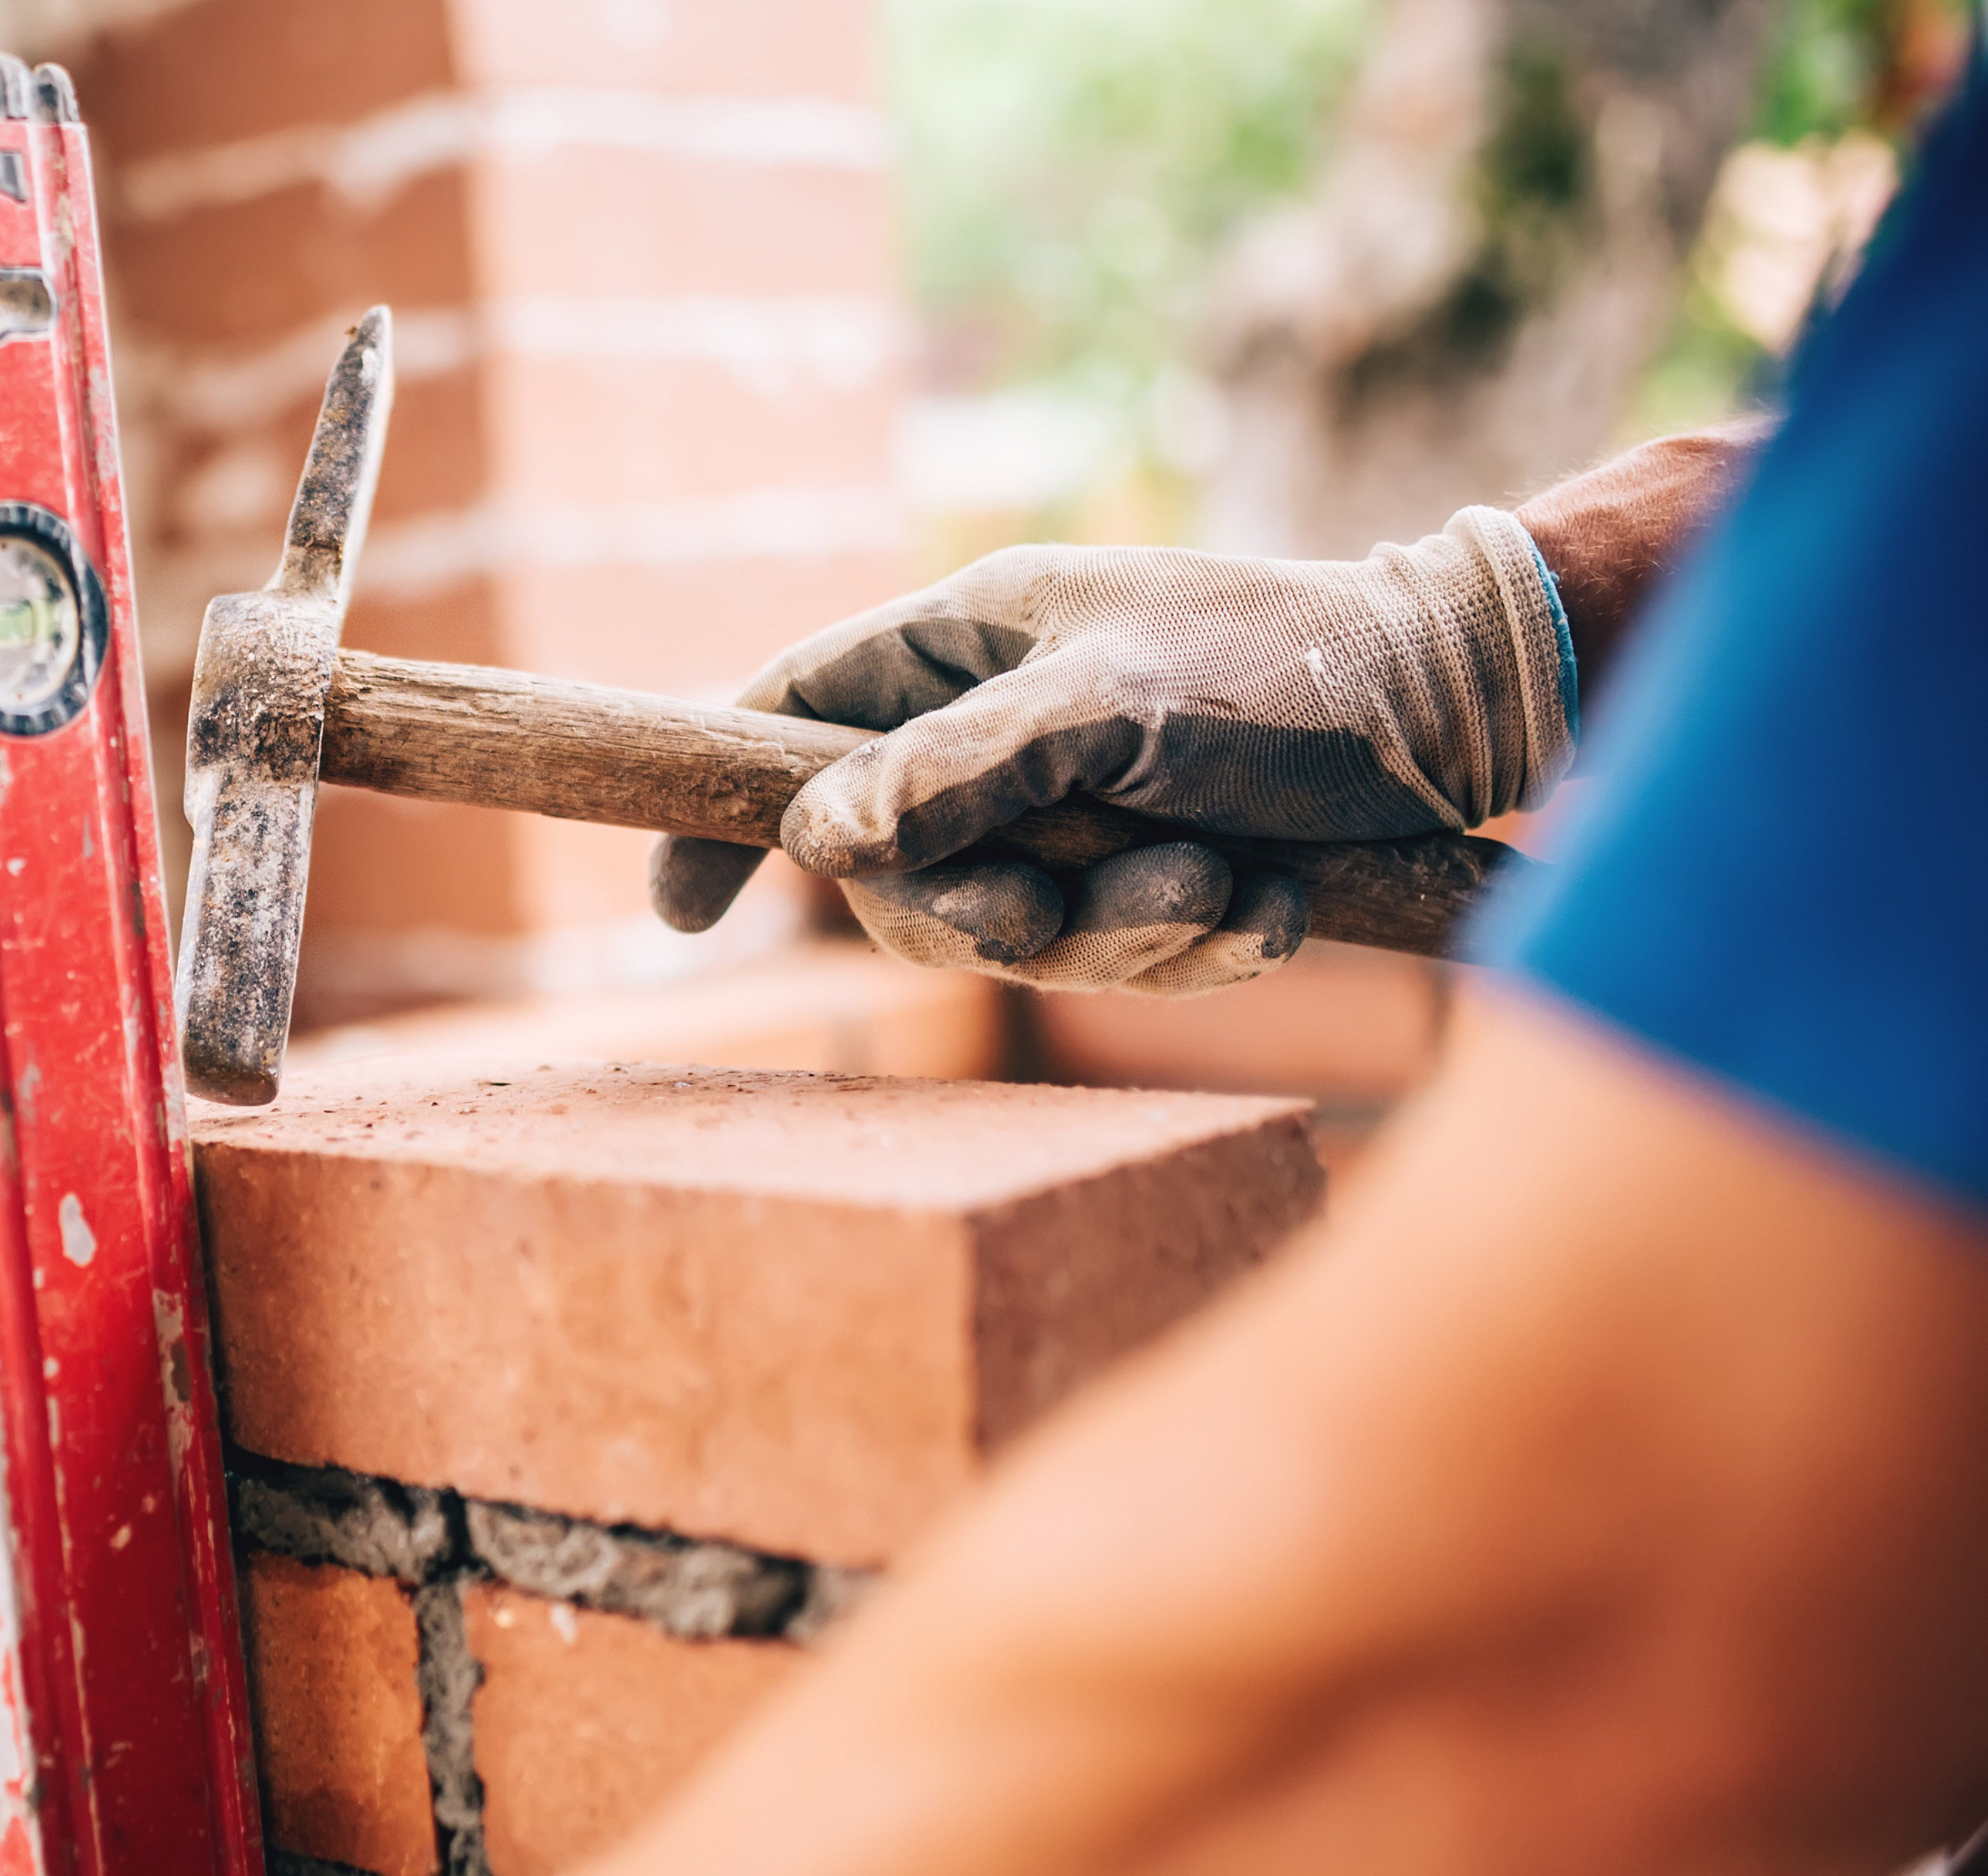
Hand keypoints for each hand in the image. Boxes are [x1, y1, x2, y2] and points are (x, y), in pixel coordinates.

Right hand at [650, 506, 1571, 993]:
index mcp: (961, 645)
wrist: (1469, 708)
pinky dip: (1196, 951)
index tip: (678, 919)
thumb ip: (963, 772)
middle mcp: (998, 730)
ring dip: (1126, 940)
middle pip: (902, 875)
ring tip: (1225, 896)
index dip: (724, 815)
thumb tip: (818, 842)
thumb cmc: (1287, 668)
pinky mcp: (1150, 869)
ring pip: (1019, 933)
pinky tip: (1273, 907)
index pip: (788, 722)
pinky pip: (1117, 959)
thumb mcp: (1115, 708)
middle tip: (1072, 914)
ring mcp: (1071, 806)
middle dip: (995, 916)